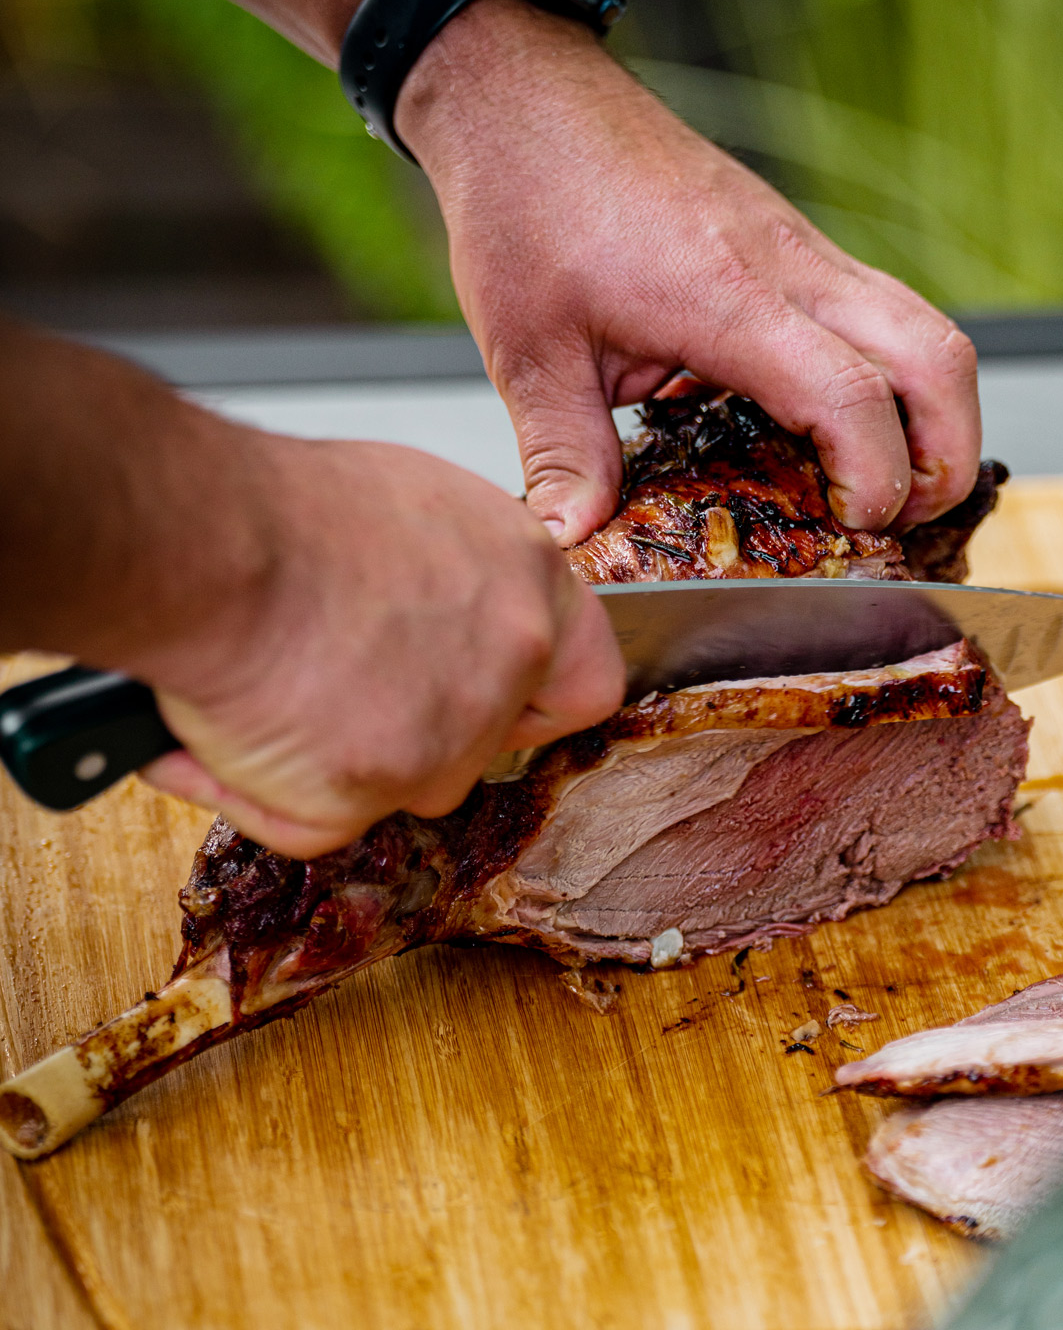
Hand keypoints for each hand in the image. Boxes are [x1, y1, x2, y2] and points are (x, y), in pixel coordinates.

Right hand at [136, 430, 623, 857]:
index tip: (490, 695)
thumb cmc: (290, 507)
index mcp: (532, 585)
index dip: (534, 700)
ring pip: (406, 785)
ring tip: (266, 691)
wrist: (209, 541)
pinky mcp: (366, 795)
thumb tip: (444, 611)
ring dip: (341, 760)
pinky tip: (212, 734)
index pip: (586, 684)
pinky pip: (313, 821)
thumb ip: (463, 579)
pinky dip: (256, 788)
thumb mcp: (418, 509)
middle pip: (483, 745)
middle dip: (418, 731)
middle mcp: (507, 664)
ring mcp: (445, 740)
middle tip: (340, 682)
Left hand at [397, 0, 981, 545]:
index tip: (853, 526)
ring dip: (940, 415)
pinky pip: (888, 312)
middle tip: (902, 521)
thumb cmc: (529, 206)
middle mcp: (791, 268)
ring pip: (932, 330)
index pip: (851, 393)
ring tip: (891, 483)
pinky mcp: (801, 246)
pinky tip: (840, 424)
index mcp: (727, 299)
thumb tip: (574, 543)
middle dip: (948, 456)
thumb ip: (563, 456)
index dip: (875, 476)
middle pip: (938, 358)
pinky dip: (898, 378)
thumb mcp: (530, 352)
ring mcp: (807, 251)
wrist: (529, 95)